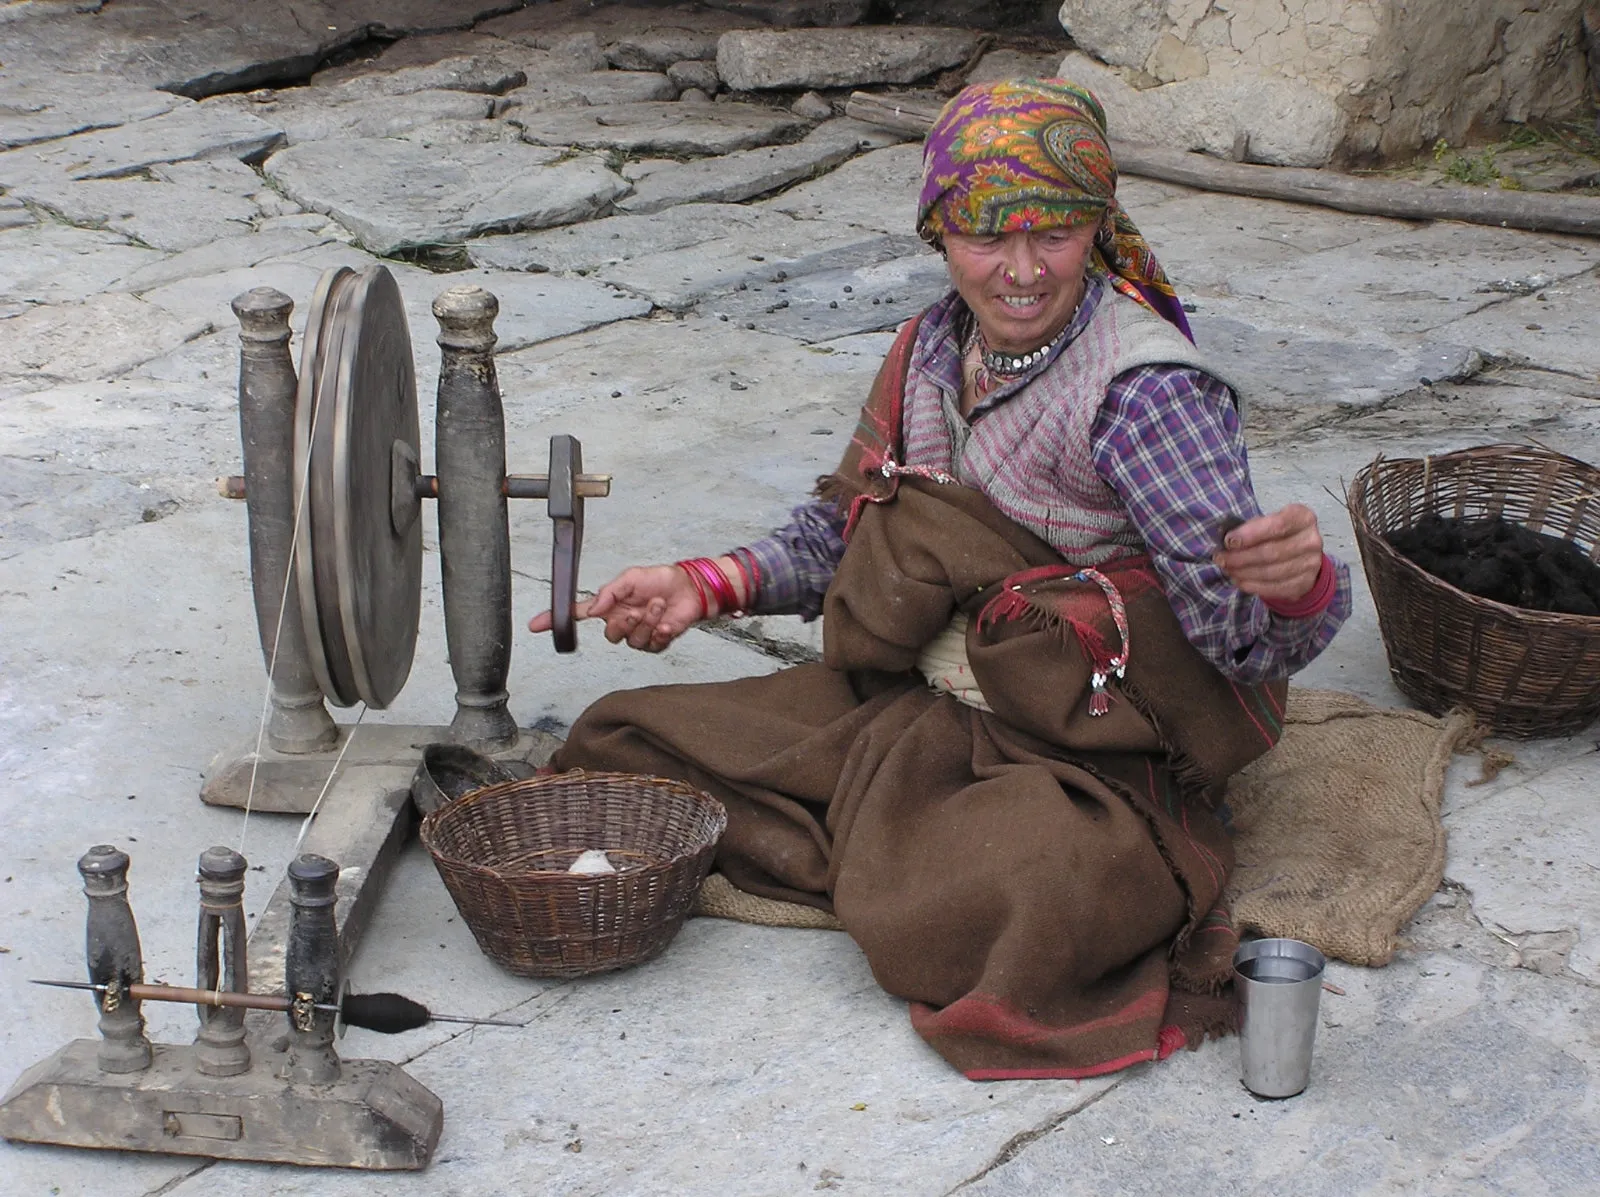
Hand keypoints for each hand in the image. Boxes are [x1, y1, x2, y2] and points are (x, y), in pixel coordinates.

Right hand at [527, 564, 702, 652]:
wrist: (690, 589)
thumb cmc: (661, 580)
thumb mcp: (632, 577)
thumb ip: (610, 592)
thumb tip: (594, 609)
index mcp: (609, 605)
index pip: (576, 615)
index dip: (556, 620)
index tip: (535, 625)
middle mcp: (620, 621)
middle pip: (610, 635)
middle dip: (625, 622)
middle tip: (639, 609)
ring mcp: (637, 635)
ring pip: (632, 641)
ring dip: (647, 622)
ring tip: (659, 606)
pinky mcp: (655, 643)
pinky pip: (650, 646)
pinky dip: (660, 633)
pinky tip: (666, 622)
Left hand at [1213, 504, 1324, 603]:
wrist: (1299, 557)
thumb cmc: (1276, 535)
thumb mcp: (1265, 523)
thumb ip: (1249, 528)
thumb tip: (1227, 541)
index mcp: (1302, 517)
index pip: (1277, 525)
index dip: (1250, 534)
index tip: (1228, 541)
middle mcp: (1312, 540)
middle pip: (1272, 552)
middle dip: (1240, 557)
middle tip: (1220, 559)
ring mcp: (1311, 564)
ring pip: (1271, 572)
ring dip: (1243, 573)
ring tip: (1228, 569)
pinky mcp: (1305, 584)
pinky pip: (1275, 588)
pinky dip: (1253, 586)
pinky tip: (1239, 581)